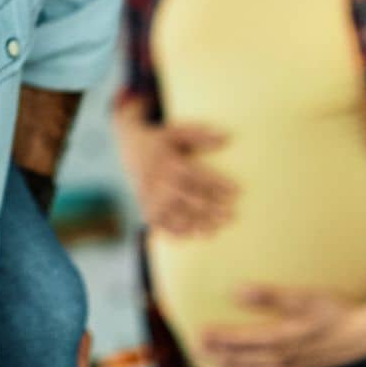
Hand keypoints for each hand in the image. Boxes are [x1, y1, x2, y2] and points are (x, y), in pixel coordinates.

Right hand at [116, 118, 235, 236]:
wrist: (127, 146)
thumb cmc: (160, 140)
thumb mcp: (177, 132)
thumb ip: (201, 135)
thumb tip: (228, 137)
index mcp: (168, 161)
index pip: (197, 175)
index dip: (218, 184)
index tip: (238, 191)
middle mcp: (158, 180)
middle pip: (189, 198)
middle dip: (212, 209)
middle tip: (233, 216)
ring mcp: (150, 196)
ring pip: (176, 214)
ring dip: (197, 224)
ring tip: (216, 230)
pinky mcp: (145, 206)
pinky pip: (161, 224)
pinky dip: (176, 231)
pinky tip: (193, 234)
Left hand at [199, 287, 365, 366]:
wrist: (365, 335)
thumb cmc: (334, 309)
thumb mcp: (306, 297)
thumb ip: (271, 295)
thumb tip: (236, 290)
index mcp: (286, 341)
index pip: (245, 342)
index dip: (221, 339)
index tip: (198, 331)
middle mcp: (287, 360)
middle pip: (245, 363)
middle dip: (217, 357)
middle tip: (192, 346)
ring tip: (203, 361)